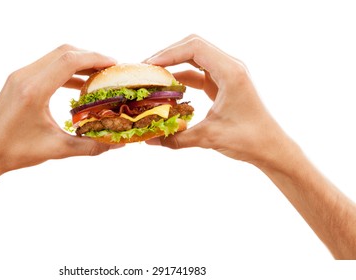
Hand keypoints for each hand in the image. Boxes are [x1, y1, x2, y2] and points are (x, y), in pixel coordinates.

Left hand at [0, 44, 117, 175]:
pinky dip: (65, 71)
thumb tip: (115, 145)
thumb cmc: (13, 151)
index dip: (95, 59)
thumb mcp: (55, 149)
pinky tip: (78, 86)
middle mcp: (24, 77)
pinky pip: (46, 67)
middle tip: (109, 69)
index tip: (113, 65)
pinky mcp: (17, 81)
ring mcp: (19, 76)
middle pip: (64, 52)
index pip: (69, 61)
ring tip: (97, 76)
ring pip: (54, 57)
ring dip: (77, 63)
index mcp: (34, 90)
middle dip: (90, 57)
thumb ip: (89, 146)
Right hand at [145, 34, 290, 165]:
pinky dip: (182, 78)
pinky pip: (198, 73)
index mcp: (230, 72)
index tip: (150, 65)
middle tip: (148, 68)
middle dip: (168, 55)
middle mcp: (230, 67)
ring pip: (195, 58)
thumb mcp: (209, 137)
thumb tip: (151, 140)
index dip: (169, 53)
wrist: (270, 147)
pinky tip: (168, 89)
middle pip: (193, 47)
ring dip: (174, 64)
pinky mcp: (223, 84)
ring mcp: (227, 74)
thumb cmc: (249, 139)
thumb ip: (177, 138)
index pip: (194, 48)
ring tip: (154, 76)